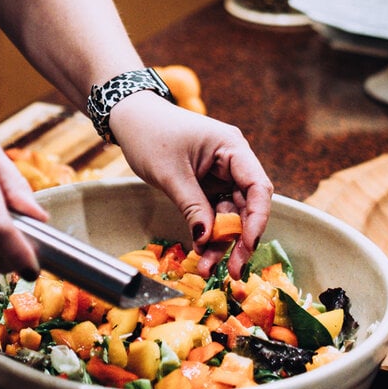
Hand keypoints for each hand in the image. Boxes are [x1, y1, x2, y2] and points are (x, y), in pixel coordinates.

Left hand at [109, 92, 272, 278]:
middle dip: (239, 239)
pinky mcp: (207, 185)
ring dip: (220, 242)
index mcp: (233, 148)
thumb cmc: (150, 134)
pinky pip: (214, 213)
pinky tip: (200, 252)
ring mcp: (221, 174)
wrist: (129, 118)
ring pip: (229, 214)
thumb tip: (207, 240)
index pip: (258, 188)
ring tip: (205, 268)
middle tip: (231, 271)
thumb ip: (192, 207)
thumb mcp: (171, 174)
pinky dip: (208, 232)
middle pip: (247, 206)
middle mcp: (233, 162)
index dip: (257, 220)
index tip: (247, 246)